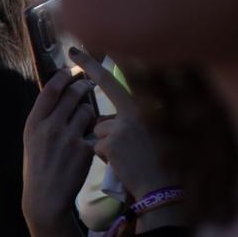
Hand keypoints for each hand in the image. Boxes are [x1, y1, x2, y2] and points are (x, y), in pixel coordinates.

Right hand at [21, 67, 96, 230]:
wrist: (45, 196)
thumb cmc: (38, 166)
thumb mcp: (31, 139)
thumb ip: (43, 117)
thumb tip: (57, 93)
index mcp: (33, 123)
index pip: (50, 90)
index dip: (62, 76)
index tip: (69, 71)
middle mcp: (49, 127)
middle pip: (72, 94)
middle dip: (82, 86)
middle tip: (86, 85)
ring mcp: (68, 137)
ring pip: (87, 109)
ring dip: (90, 110)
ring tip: (86, 118)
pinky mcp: (84, 149)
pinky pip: (96, 129)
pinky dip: (96, 130)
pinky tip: (92, 137)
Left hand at [72, 50, 171, 202]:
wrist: (163, 189)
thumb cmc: (160, 163)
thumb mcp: (154, 133)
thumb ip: (135, 118)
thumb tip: (113, 111)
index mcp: (145, 108)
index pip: (119, 80)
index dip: (101, 64)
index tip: (84, 47)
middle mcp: (134, 111)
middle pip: (104, 97)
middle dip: (89, 69)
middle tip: (74, 50)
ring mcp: (121, 126)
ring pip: (99, 129)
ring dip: (106, 142)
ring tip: (126, 156)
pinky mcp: (111, 142)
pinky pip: (97, 146)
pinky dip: (105, 157)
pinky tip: (121, 164)